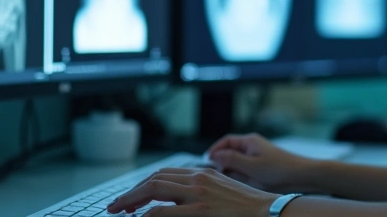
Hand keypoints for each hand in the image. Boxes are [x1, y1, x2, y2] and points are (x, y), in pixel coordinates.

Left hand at [105, 167, 277, 216]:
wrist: (270, 212)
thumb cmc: (249, 207)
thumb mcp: (222, 192)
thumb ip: (201, 191)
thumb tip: (180, 200)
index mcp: (203, 173)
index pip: (163, 174)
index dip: (143, 185)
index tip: (131, 197)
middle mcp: (198, 179)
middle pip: (154, 179)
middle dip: (131, 193)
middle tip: (116, 207)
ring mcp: (198, 194)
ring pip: (153, 190)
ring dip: (131, 201)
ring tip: (119, 212)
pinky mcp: (199, 211)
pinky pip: (162, 212)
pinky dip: (146, 216)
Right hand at [206, 133, 314, 192]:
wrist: (300, 175)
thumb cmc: (277, 169)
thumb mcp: (251, 166)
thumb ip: (231, 159)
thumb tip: (214, 155)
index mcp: (249, 141)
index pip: (226, 141)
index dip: (215, 150)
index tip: (207, 162)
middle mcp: (252, 146)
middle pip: (230, 151)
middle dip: (224, 163)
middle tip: (222, 174)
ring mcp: (257, 155)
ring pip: (237, 162)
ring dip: (234, 170)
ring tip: (236, 179)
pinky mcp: (261, 165)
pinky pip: (246, 168)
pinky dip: (242, 175)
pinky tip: (245, 182)